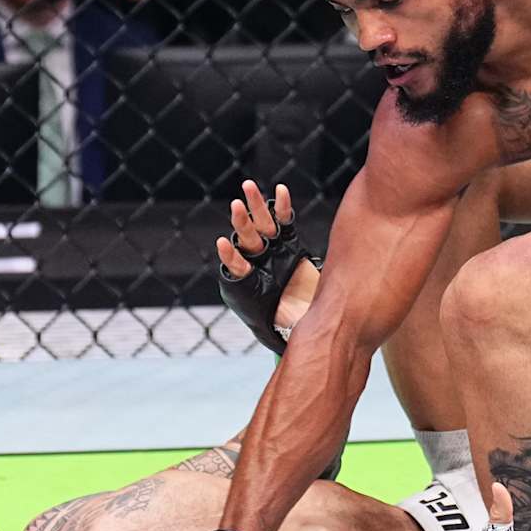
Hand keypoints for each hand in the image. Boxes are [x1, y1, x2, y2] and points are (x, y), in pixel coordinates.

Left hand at [215, 180, 321, 349]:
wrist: (307, 321)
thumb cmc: (289, 331)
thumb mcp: (279, 330)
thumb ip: (276, 328)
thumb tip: (286, 343)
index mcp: (248, 284)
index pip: (237, 266)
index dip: (231, 256)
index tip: (223, 244)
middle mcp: (258, 264)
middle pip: (247, 239)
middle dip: (242, 223)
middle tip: (236, 206)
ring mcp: (272, 251)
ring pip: (262, 225)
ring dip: (255, 207)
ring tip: (248, 187)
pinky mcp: (289, 243)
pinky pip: (284, 221)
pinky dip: (282, 206)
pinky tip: (280, 190)